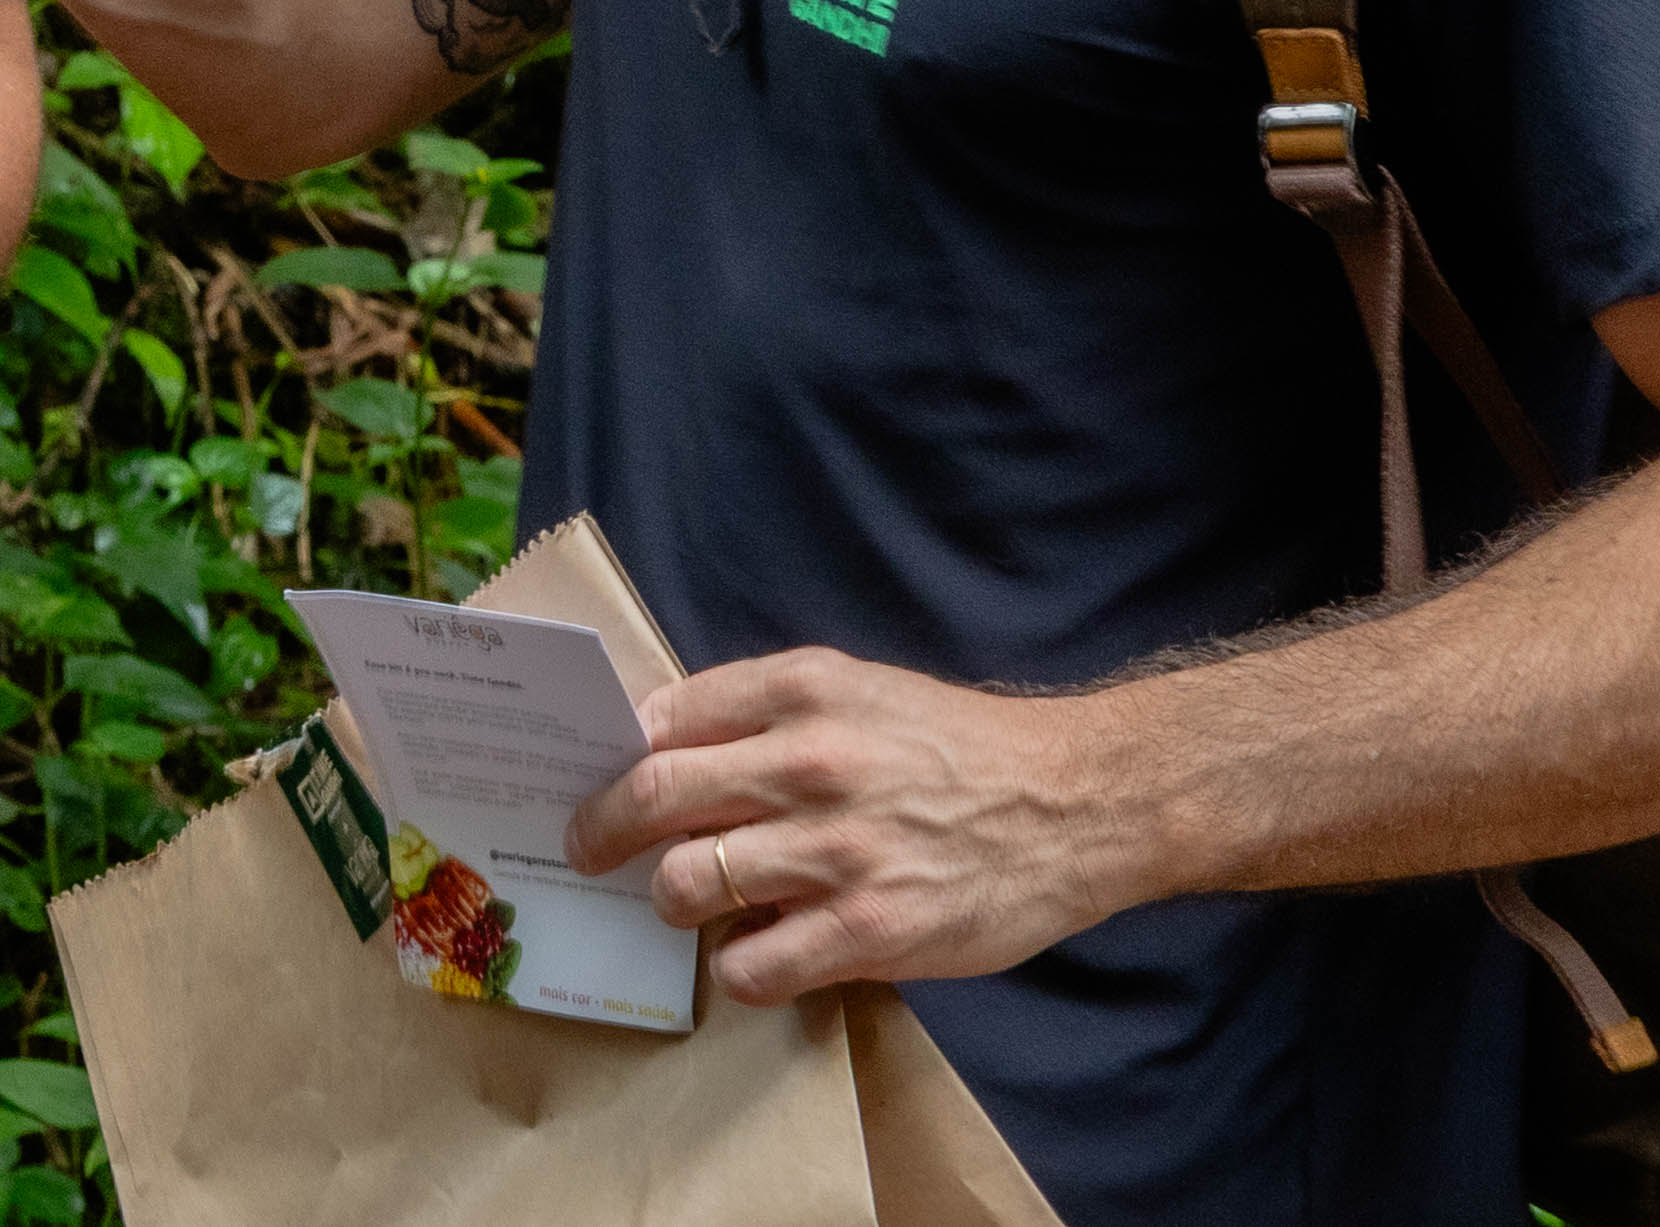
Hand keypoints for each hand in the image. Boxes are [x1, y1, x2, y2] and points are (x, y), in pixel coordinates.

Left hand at [561, 647, 1149, 1004]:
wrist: (1074, 802)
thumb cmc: (957, 748)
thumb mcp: (861, 691)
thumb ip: (767, 712)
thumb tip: (663, 745)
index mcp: (804, 691)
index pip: (665, 714)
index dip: (614, 751)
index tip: (593, 775)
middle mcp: (810, 762)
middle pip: (653, 795)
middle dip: (600, 827)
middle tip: (584, 848)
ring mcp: (837, 850)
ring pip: (686, 883)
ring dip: (671, 900)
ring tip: (686, 902)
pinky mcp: (870, 929)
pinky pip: (752, 967)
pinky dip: (737, 968)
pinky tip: (758, 952)